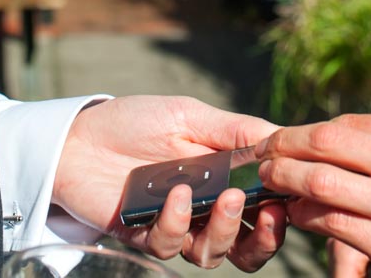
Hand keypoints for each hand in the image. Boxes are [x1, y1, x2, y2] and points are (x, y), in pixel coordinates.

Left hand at [53, 95, 288, 270]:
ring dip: (226, 231)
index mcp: (224, 178)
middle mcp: (205, 209)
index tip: (295, 192)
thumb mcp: (189, 115)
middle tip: (270, 216)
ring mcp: (176, 226)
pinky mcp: (144, 237)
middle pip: (250, 245)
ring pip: (214, 254)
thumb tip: (284, 138)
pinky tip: (177, 195)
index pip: (267, 203)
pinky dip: (178, 222)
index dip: (286, 206)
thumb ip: (235, 130)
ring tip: (224, 198)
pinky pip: (171, 245)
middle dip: (268, 239)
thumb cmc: (134, 122)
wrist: (74, 137)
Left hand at [255, 112, 370, 277]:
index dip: (301, 132)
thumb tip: (331, 145)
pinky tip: (299, 215)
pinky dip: (308, 218)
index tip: (278, 139)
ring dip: (286, 183)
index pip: (343, 125)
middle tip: (259, 157)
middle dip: (281, 149)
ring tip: (272, 184)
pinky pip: (336, 226)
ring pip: (322, 184)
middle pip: (324, 144)